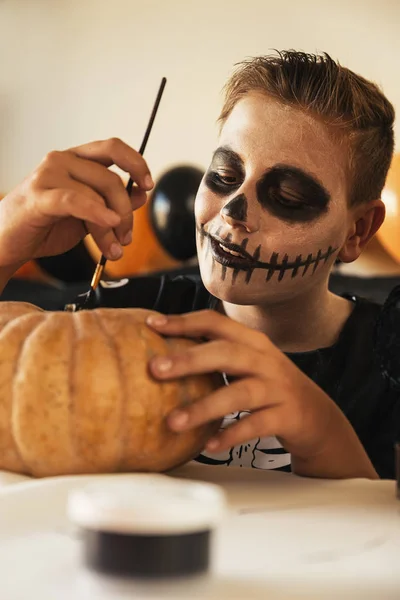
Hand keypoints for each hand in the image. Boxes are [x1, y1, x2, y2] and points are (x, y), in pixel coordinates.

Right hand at [0, 138, 152, 268]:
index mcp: (75, 160)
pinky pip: (76, 201)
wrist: (8, 243)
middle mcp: (62, 160)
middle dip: (126, 213)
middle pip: (111, 179)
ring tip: (112, 250)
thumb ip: (111, 203)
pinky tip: (109, 226)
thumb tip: (140, 193)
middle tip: (126, 239)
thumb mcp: (87, 215)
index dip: (136, 163)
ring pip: (97, 195)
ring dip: (112, 227)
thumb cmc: (45, 226)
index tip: (148, 185)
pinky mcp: (38, 196)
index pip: (113, 148)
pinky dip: (97, 213)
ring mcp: (48, 175)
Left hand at [146, 310, 376, 478]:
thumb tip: (162, 356)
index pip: (215, 323)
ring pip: (240, 393)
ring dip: (205, 407)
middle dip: (189, 359)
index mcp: (251, 342)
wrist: (318, 417)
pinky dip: (232, 434)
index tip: (151, 324)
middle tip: (154, 369)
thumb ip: (215, 356)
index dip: (184, 321)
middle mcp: (265, 359)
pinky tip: (209, 445)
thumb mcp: (247, 363)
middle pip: (225, 353)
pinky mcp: (287, 416)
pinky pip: (257, 425)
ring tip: (173, 421)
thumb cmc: (270, 387)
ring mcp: (278, 388)